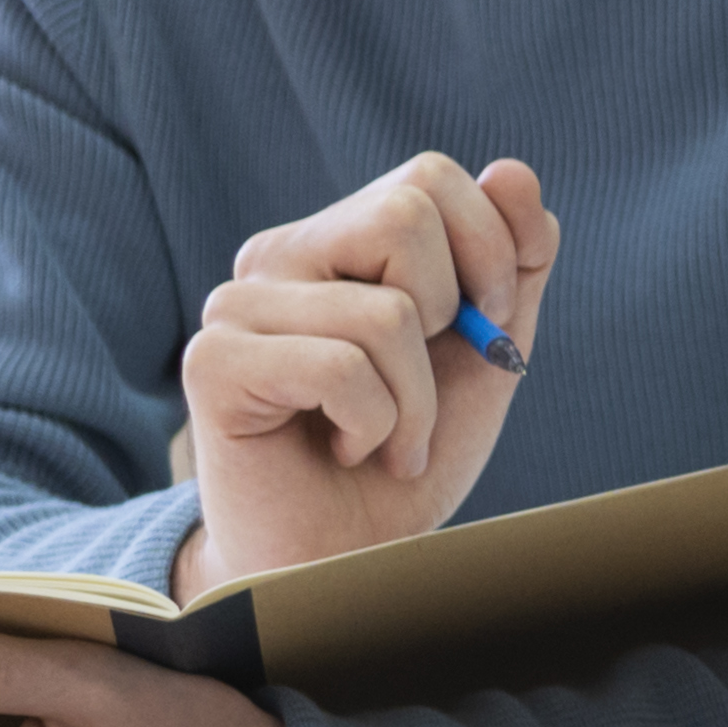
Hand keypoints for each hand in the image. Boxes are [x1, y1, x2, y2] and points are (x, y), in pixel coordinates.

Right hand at [181, 155, 557, 586]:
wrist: (349, 555)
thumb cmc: (411, 449)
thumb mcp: (488, 348)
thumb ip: (515, 261)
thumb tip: (514, 171)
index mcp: (339, 239)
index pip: (427, 176)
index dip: (488, 249)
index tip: (484, 325)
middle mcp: (279, 256)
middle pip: (404, 213)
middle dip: (451, 311)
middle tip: (429, 382)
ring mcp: (237, 304)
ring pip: (385, 310)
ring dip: (417, 399)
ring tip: (387, 436)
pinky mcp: (213, 361)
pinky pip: (341, 367)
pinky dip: (375, 424)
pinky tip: (349, 447)